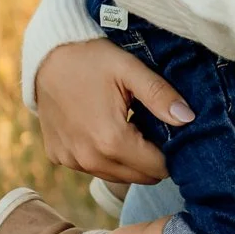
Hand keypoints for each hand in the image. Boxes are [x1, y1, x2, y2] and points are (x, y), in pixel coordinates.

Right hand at [33, 38, 192, 185]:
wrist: (46, 56)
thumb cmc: (91, 59)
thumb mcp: (129, 69)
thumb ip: (160, 95)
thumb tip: (188, 119)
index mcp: (111, 141)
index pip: (158, 168)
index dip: (171, 153)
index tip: (171, 133)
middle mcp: (89, 159)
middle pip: (139, 177)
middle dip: (151, 159)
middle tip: (152, 128)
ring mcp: (71, 161)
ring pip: (116, 176)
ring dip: (129, 160)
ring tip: (130, 127)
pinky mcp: (59, 157)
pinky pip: (92, 167)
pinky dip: (104, 156)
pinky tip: (104, 129)